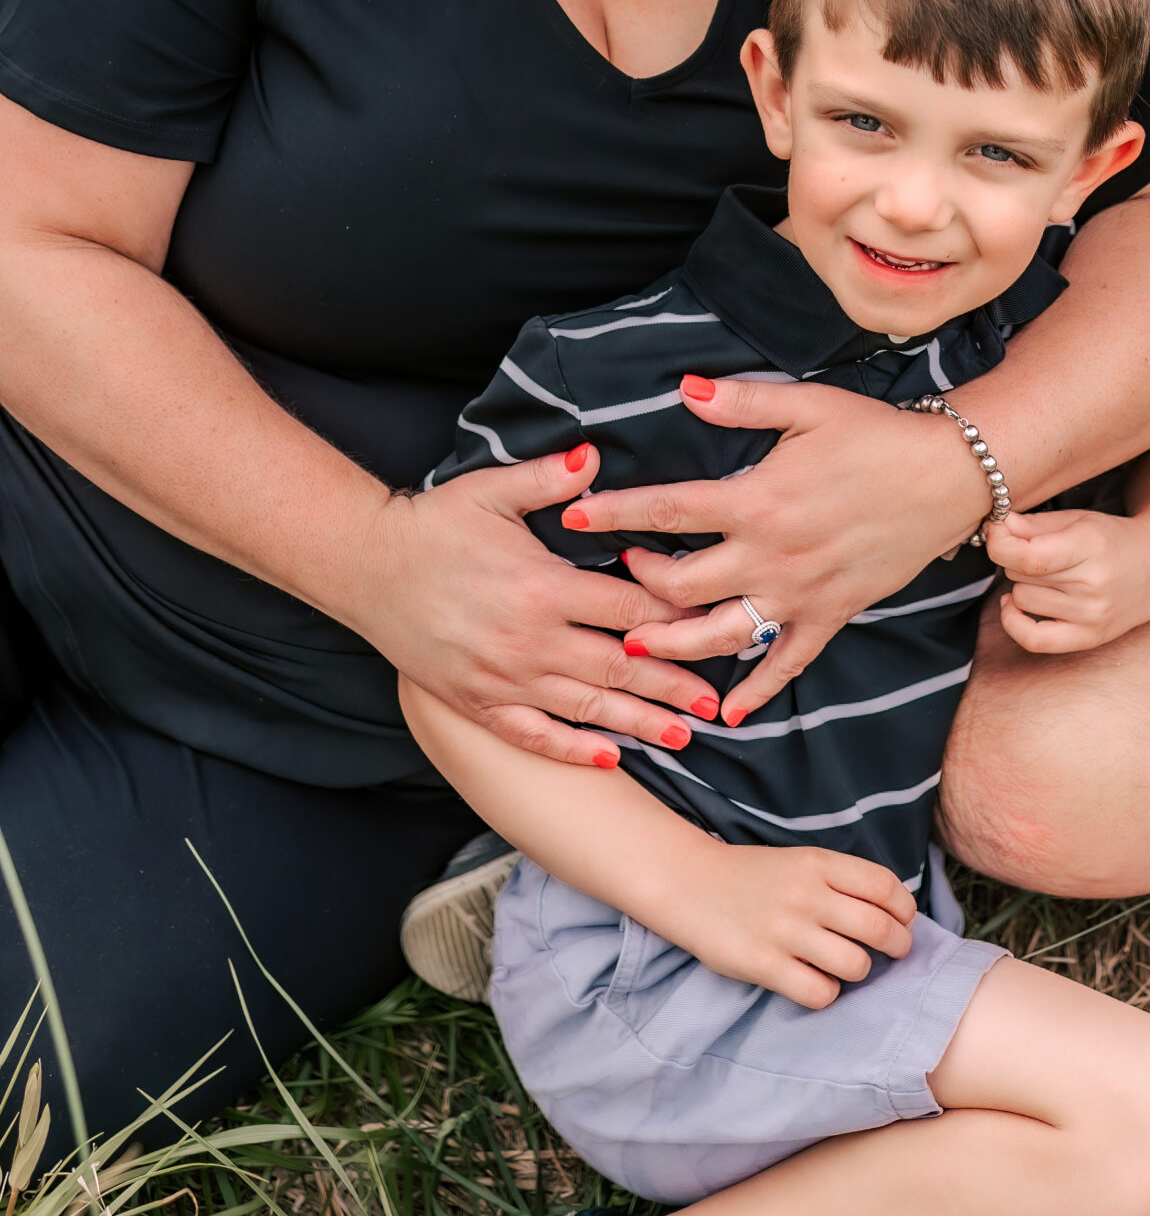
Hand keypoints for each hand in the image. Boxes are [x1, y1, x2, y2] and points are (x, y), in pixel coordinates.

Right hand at [347, 448, 722, 765]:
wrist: (365, 567)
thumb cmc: (434, 524)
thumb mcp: (491, 490)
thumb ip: (548, 479)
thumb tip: (594, 455)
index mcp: (542, 586)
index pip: (628, 607)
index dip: (675, 618)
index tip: (713, 627)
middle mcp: (529, 640)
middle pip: (619, 666)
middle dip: (672, 685)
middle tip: (717, 704)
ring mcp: (503, 678)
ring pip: (585, 707)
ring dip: (638, 722)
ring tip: (683, 736)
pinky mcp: (476, 702)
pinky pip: (531, 735)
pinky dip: (571, 749)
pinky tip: (607, 759)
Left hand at [574, 376, 989, 719]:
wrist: (946, 476)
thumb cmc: (875, 434)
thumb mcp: (807, 406)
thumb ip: (741, 402)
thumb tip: (685, 389)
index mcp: (757, 500)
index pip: (668, 511)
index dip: (615, 515)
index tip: (574, 519)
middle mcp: (771, 556)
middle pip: (681, 585)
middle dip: (638, 584)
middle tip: (620, 572)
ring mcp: (800, 593)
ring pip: (720, 635)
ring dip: (673, 644)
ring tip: (638, 644)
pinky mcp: (830, 615)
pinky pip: (787, 664)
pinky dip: (757, 692)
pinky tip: (729, 713)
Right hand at [671, 843, 915, 1007]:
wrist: (688, 883)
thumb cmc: (750, 876)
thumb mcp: (798, 862)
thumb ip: (838, 881)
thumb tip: (891, 912)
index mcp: (817, 864)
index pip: (883, 886)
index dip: (904, 908)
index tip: (903, 920)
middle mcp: (806, 895)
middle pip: (878, 927)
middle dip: (898, 945)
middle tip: (895, 951)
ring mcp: (785, 931)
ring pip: (855, 964)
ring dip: (860, 970)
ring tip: (848, 966)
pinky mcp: (764, 965)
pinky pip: (820, 993)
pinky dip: (827, 993)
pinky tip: (816, 982)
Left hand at [984, 507, 1149, 654]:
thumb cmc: (1111, 539)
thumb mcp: (1077, 520)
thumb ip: (1034, 525)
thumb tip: (995, 529)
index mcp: (1090, 545)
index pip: (1027, 556)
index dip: (1000, 543)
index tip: (996, 533)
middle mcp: (1092, 584)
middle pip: (1020, 574)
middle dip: (1017, 558)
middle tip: (1036, 550)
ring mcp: (1091, 615)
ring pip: (1022, 599)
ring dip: (1022, 584)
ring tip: (1045, 574)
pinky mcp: (1088, 637)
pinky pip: (1033, 640)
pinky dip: (1014, 622)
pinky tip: (1014, 604)